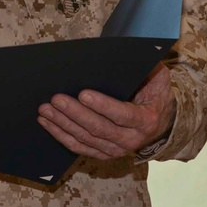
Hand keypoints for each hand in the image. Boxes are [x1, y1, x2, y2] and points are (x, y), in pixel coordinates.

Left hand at [37, 63, 176, 159]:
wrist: (161, 122)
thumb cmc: (154, 93)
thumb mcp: (157, 78)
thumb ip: (145, 69)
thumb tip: (124, 54)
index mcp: (145, 120)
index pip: (122, 115)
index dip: (103, 105)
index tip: (83, 94)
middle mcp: (131, 139)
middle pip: (99, 128)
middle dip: (75, 113)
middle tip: (56, 99)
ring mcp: (115, 149)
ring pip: (85, 138)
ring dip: (63, 124)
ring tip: (45, 109)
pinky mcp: (102, 152)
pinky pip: (79, 146)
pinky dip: (61, 135)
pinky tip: (46, 122)